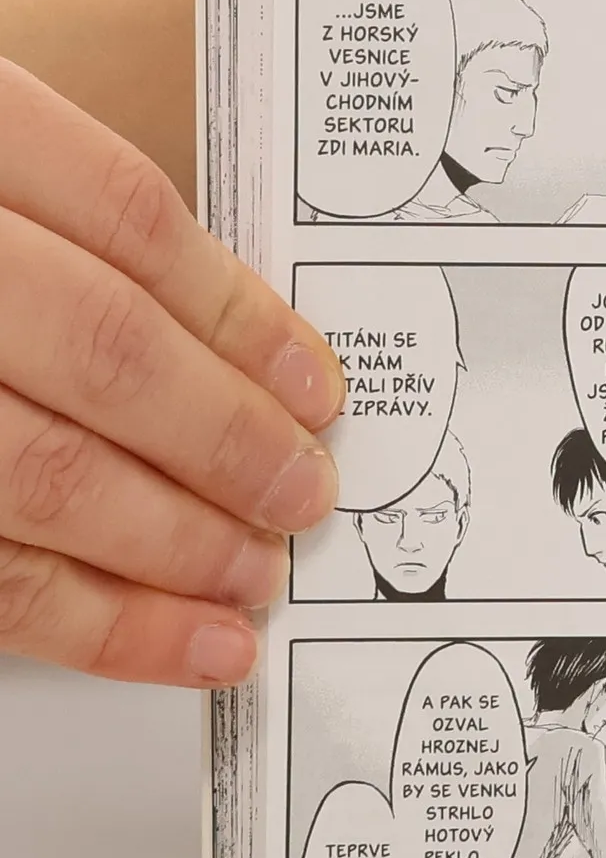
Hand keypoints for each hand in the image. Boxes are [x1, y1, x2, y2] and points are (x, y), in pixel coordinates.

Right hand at [0, 60, 342, 684]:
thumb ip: (59, 232)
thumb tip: (232, 351)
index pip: (122, 216)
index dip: (239, 314)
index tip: (314, 386)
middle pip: (99, 348)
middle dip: (223, 440)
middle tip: (302, 494)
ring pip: (38, 475)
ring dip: (172, 543)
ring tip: (256, 578)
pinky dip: (91, 619)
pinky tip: (180, 642)